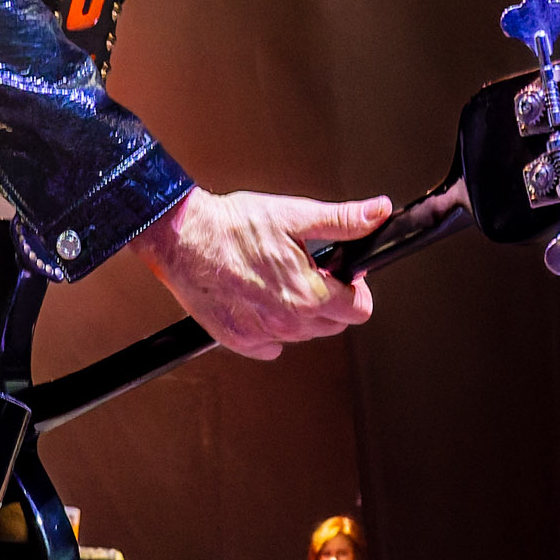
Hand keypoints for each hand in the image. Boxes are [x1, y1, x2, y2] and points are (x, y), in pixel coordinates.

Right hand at [138, 187, 391, 361]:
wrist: (183, 238)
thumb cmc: (232, 226)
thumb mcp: (295, 216)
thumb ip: (342, 221)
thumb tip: (377, 214)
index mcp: (308, 294)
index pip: (359, 310)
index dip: (356, 289)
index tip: (344, 276)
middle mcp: (287, 322)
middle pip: (333, 324)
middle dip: (329, 300)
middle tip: (307, 270)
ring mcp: (262, 335)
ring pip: (302, 334)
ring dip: (299, 312)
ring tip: (277, 279)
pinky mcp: (238, 340)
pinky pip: (270, 345)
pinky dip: (270, 326)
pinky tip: (257, 297)